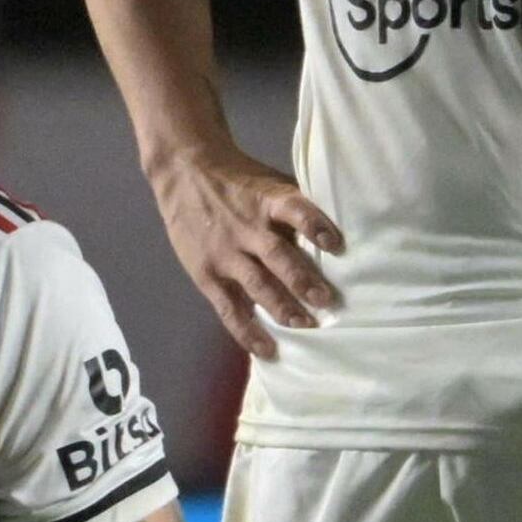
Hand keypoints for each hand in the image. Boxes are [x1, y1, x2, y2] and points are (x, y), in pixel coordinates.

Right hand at [147, 142, 343, 360]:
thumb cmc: (239, 181)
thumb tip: (334, 235)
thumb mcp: (268, 182)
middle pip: (278, 255)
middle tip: (328, 302)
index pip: (295, 210)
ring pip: (257, 285)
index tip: (336, 244)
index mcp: (267, 200)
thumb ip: (293, 207)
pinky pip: (229, 308)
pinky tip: (267, 349)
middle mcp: (247, 227)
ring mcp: (225, 253)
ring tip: (305, 326)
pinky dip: (248, 331)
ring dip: (282, 308)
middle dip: (303, 280)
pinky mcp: (206, 274)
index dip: (315, 225)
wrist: (185, 173)